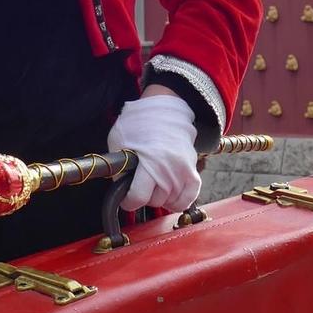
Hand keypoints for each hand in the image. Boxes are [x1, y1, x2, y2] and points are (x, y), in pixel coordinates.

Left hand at [106, 92, 200, 212]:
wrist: (164, 110)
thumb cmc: (139, 124)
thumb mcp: (119, 142)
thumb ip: (119, 168)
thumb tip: (121, 188)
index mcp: (149, 160)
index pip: (139, 197)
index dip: (129, 201)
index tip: (127, 199)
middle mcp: (169, 167)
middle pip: (155, 200)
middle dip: (145, 198)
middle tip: (140, 187)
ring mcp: (184, 169)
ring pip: (171, 201)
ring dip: (160, 199)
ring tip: (153, 188)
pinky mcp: (193, 169)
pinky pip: (189, 197)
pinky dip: (179, 202)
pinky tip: (169, 196)